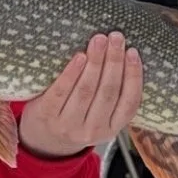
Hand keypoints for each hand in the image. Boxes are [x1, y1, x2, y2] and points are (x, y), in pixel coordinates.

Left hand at [19, 33, 143, 158]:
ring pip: (86, 90)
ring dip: (95, 62)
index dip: (133, 76)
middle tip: (116, 37)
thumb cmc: (77, 118)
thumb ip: (113, 95)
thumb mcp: (100, 117)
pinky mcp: (47, 115)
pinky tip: (79, 56)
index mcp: (112, 129)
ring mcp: (69, 125)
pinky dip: (72, 73)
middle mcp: (93, 130)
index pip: (129, 103)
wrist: (43, 140)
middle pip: (108, 92)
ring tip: (99, 40)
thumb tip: (124, 53)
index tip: (133, 52)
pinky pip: (61, 91)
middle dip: (114, 61)